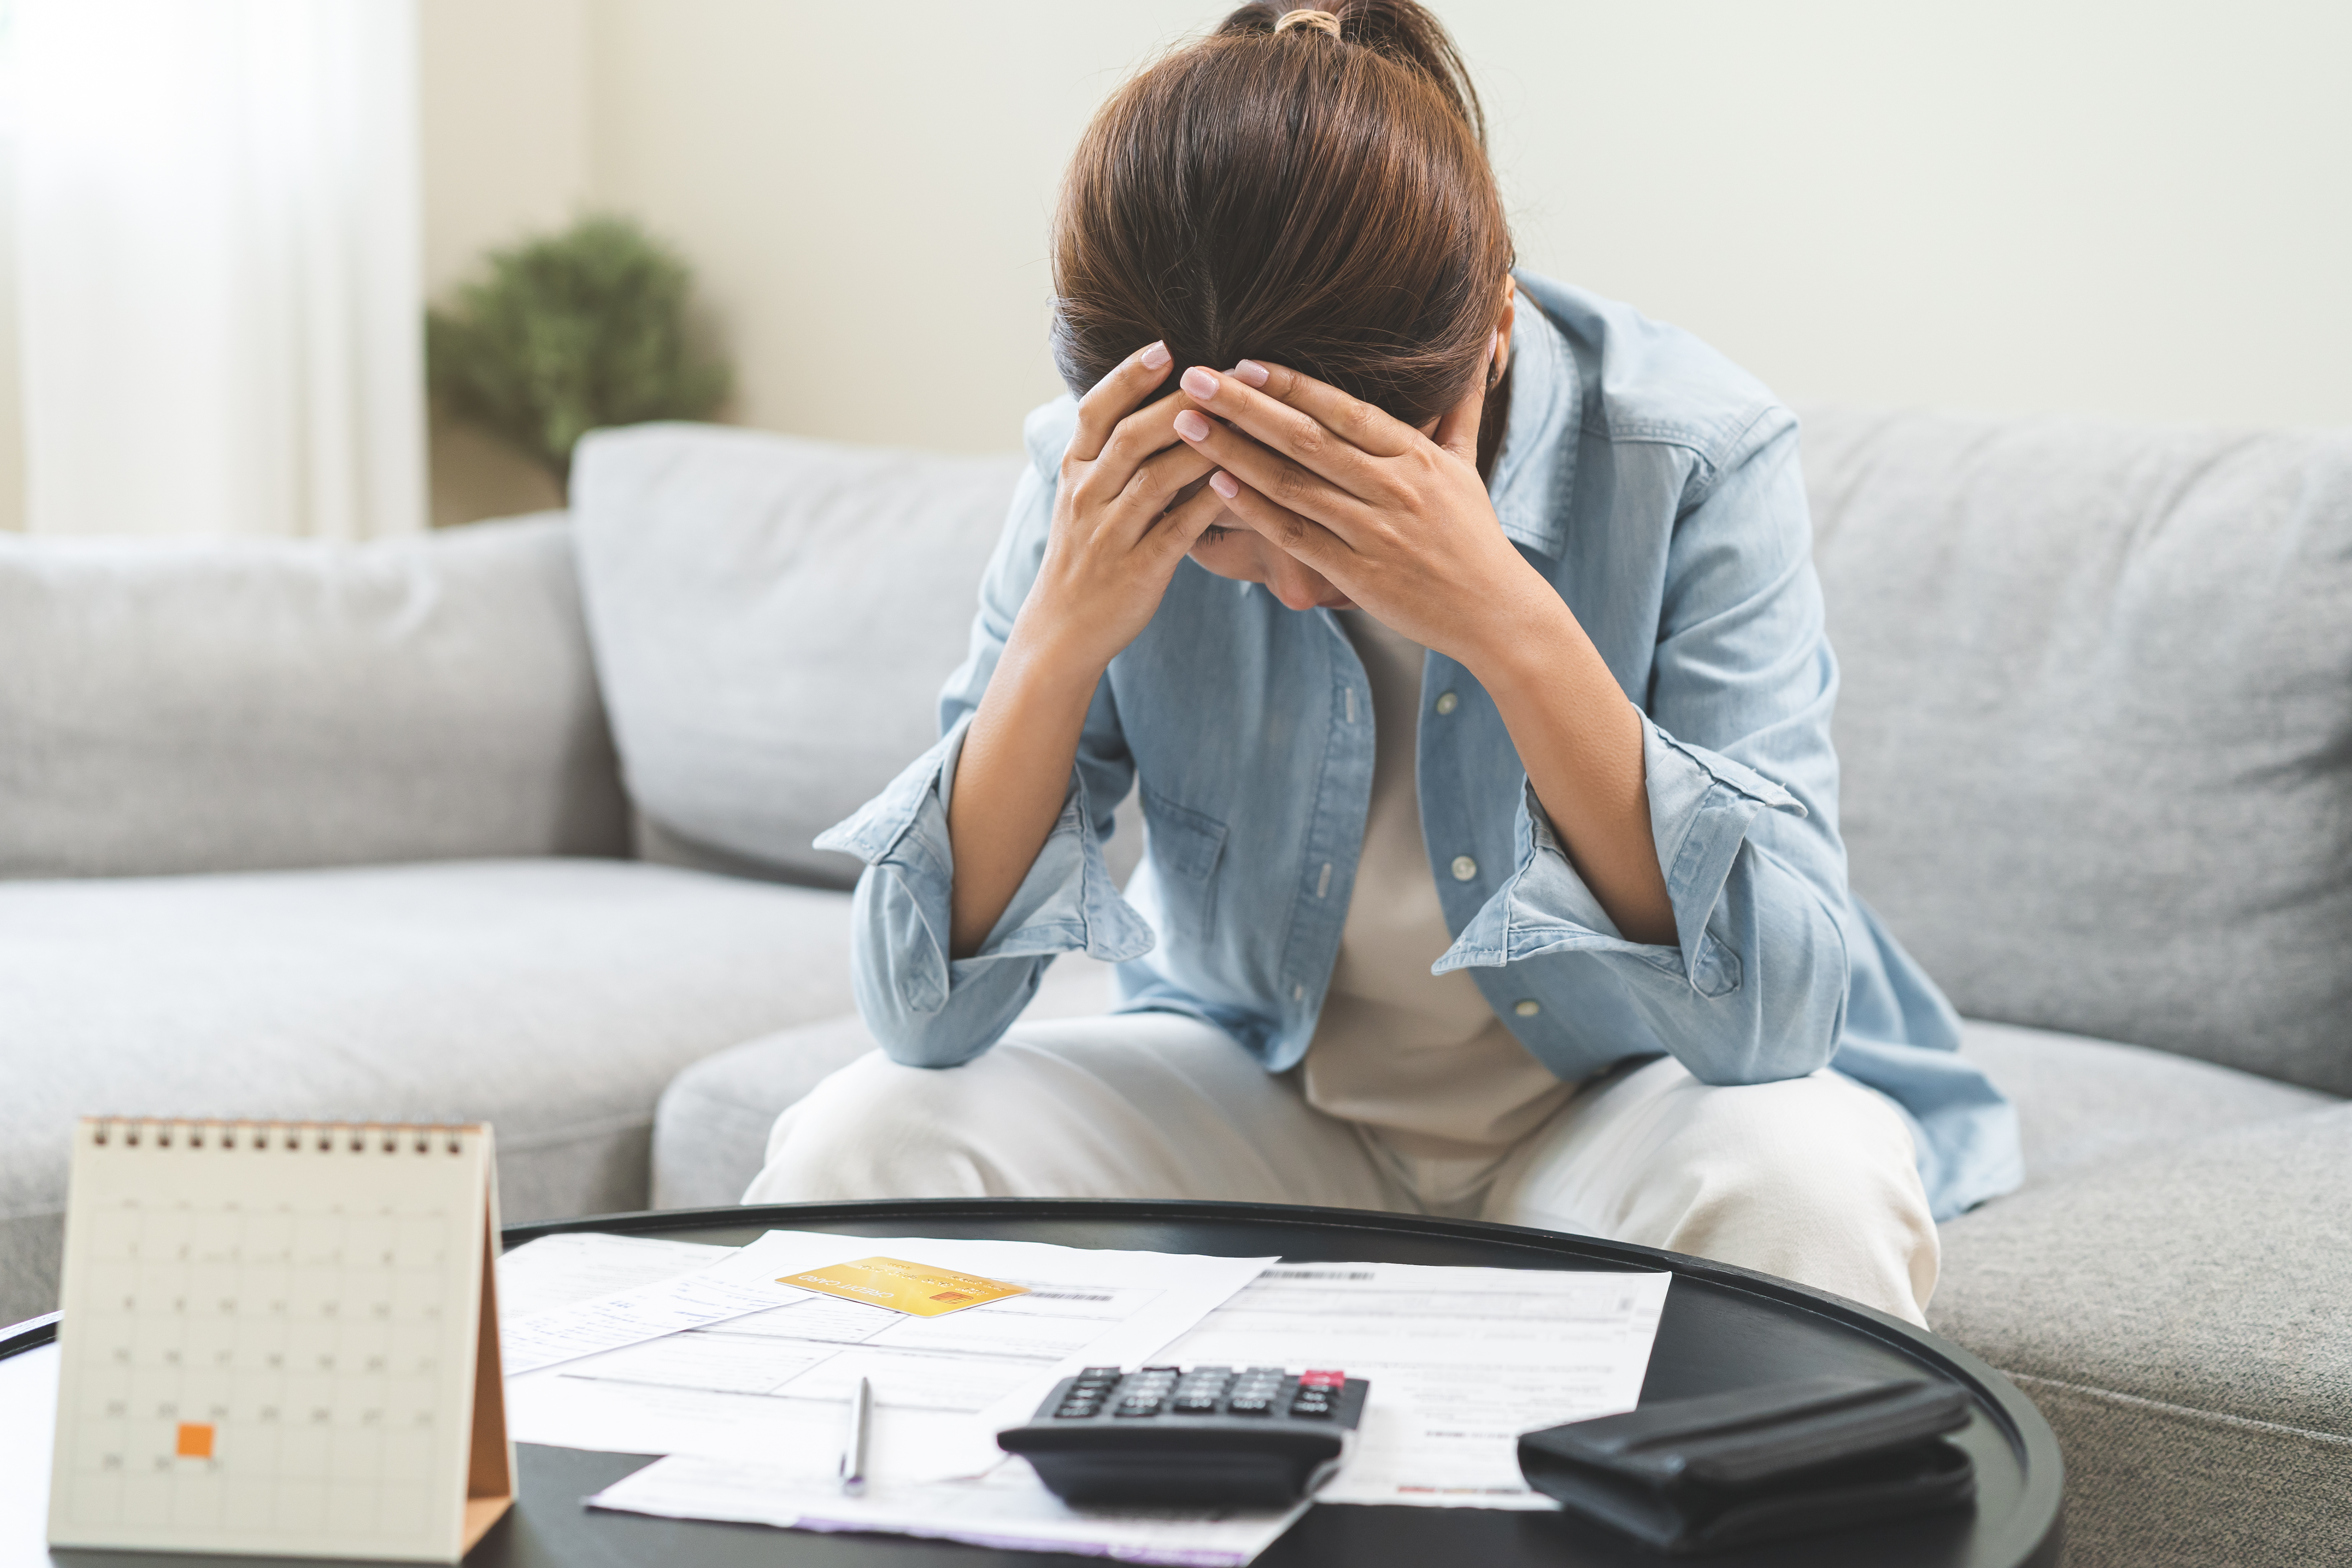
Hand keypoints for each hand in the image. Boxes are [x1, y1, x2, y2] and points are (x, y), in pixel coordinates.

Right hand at [1018, 342, 1228, 675]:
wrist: (1061, 631)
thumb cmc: (1085, 557)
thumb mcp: (1084, 498)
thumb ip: (1111, 455)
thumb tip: (1159, 407)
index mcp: (1074, 472)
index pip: (1096, 411)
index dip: (1128, 377)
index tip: (1165, 347)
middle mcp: (1087, 496)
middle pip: (1132, 436)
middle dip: (1179, 401)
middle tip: (1224, 373)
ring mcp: (1111, 533)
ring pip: (1157, 477)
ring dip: (1201, 443)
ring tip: (1241, 415)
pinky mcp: (1138, 569)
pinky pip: (1178, 527)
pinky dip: (1207, 500)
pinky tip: (1238, 478)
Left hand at [1174, 352, 1677, 944]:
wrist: (1495, 612)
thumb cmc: (1474, 534)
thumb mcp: (1468, 462)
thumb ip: (1460, 403)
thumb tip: (1488, 334)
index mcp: (1417, 457)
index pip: (1344, 410)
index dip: (1292, 384)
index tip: (1244, 360)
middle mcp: (1395, 489)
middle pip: (1307, 439)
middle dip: (1245, 405)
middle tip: (1193, 377)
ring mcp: (1375, 534)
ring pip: (1294, 485)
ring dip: (1235, 452)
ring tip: (1187, 425)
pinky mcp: (1359, 576)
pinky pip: (1298, 537)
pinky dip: (1256, 511)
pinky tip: (1217, 487)